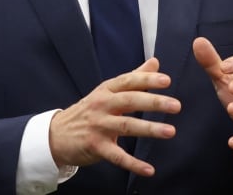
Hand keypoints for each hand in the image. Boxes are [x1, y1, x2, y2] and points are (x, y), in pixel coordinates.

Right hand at [49, 58, 180, 176]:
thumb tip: (155, 62)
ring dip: (149, 129)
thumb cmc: (88, 111)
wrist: (56, 135)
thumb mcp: (107, 91)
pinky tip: (149, 169)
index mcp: (106, 90)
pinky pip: (117, 156)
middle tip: (176, 105)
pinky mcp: (96, 146)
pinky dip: (133, 163)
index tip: (166, 80)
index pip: (128, 81)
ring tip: (170, 131)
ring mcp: (98, 126)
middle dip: (153, 102)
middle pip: (129, 101)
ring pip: (126, 126)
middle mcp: (102, 105)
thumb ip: (133, 78)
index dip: (147, 80)